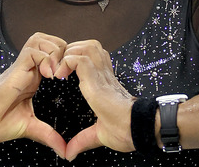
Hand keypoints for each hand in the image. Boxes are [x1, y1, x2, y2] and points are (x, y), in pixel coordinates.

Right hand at [0, 32, 67, 157]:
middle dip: (63, 51)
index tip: (70, 78)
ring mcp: (22, 66)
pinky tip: (48, 75)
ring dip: (54, 52)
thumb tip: (64, 151)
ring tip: (57, 73)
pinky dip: (45, 58)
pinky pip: (32, 51)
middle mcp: (30, 68)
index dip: (65, 59)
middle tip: (65, 72)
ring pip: (41, 39)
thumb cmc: (0, 121)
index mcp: (35, 77)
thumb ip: (49, 135)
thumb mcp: (31, 127)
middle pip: (50, 40)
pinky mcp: (15, 68)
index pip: (54, 53)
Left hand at [54, 40, 135, 161]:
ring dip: (70, 54)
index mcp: (105, 83)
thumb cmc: (126, 131)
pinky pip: (79, 59)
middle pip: (88, 45)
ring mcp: (102, 75)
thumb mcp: (98, 134)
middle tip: (60, 68)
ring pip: (85, 46)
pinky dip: (67, 62)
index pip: (92, 57)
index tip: (63, 74)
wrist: (138, 129)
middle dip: (71, 51)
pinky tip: (60, 76)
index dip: (77, 58)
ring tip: (60, 70)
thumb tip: (69, 154)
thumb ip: (82, 140)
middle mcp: (105, 74)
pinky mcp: (98, 80)